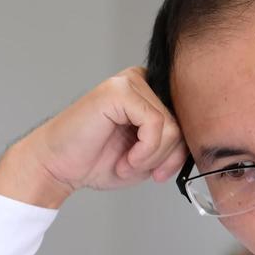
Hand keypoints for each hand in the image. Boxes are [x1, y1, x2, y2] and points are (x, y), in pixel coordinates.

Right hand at [0, 67, 186, 208]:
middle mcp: (140, 80)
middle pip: (182, 122)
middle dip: (164, 157)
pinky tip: (125, 158)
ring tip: (125, 162)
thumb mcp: (146, 158)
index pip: (185, 118)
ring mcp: (129, 82)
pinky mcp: (119, 91)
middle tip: (135, 168)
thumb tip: (198, 141)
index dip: (178, 151)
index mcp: (147, 93)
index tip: (160, 173)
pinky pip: (156, 124)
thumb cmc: (93, 161)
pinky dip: (145, 151)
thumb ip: (172, 146)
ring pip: (172, 126)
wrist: (56, 166)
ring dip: (151, 157)